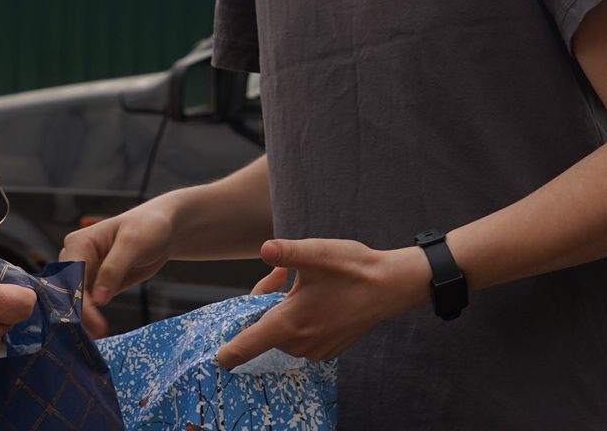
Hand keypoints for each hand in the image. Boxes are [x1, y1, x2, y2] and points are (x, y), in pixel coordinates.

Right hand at [58, 200, 177, 337]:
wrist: (163, 231)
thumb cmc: (147, 228)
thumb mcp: (133, 244)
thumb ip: (114, 269)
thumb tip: (98, 299)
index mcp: (79, 242)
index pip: (71, 275)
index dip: (77, 299)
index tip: (89, 322)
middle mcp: (75, 258)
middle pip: (68, 291)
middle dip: (77, 314)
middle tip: (94, 334)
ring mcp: (84, 273)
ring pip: (75, 301)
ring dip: (83, 320)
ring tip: (97, 337)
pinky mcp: (94, 286)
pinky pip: (87, 305)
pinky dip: (90, 319)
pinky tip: (98, 333)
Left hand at [215, 239, 429, 368]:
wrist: (392, 286)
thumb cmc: (353, 268)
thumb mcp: (317, 253)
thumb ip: (286, 251)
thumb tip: (264, 249)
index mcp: (290, 322)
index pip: (247, 346)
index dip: (228, 352)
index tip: (214, 357)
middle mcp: (300, 342)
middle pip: (263, 330)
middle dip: (263, 305)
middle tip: (279, 275)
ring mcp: (316, 349)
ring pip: (282, 333)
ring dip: (282, 311)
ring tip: (299, 283)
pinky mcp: (329, 349)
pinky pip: (300, 338)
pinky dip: (298, 320)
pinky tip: (313, 299)